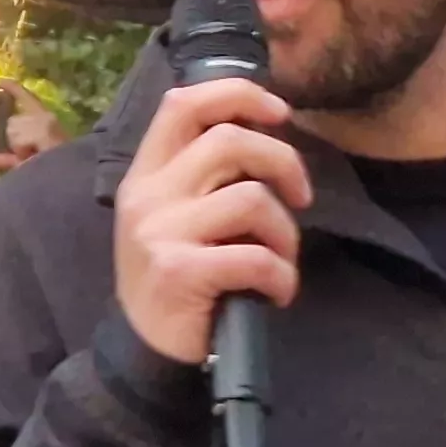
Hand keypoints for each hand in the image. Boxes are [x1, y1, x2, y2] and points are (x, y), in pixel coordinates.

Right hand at [114, 78, 310, 365]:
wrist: (144, 351)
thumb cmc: (175, 279)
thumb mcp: (174, 217)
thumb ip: (205, 176)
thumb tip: (268, 137)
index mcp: (146, 172)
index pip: (184, 103)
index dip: (238, 95)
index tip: (280, 113)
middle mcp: (148, 195)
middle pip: (229, 141)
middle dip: (283, 162)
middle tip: (301, 197)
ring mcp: (160, 232)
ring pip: (252, 199)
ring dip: (285, 232)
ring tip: (280, 260)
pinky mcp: (179, 272)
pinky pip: (255, 257)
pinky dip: (281, 276)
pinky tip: (276, 293)